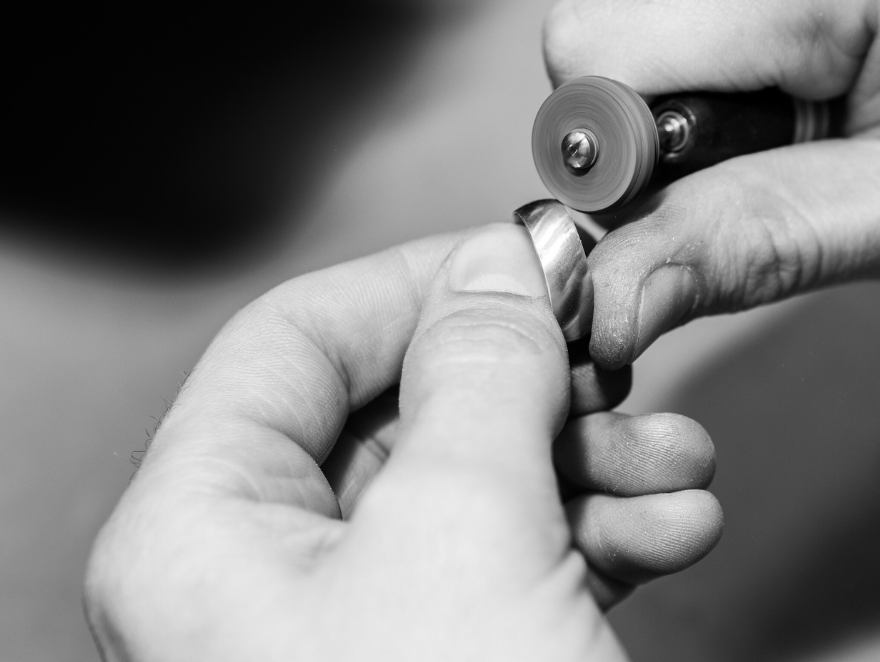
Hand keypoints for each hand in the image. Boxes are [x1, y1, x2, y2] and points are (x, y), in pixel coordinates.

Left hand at [85, 225, 722, 660]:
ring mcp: (366, 630)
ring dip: (594, 460)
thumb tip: (497, 266)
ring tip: (674, 464)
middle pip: (407, 412)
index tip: (527, 258)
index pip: (295, 340)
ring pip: (482, 483)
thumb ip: (483, 371)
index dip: (421, 281)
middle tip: (614, 367)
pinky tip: (671, 524)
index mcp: (205, 537)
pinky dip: (603, 528)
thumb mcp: (469, 529)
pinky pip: (522, 555)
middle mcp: (270, 582)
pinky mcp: (453, 660)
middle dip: (537, 388)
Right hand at [544, 0, 879, 365]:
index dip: (618, 162)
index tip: (690, 225)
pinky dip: (781, 62)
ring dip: (746, 102)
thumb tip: (607, 287)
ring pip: (683, 14)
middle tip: (820, 183)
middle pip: (632, 27)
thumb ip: (752, 241)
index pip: (599, 46)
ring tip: (876, 132)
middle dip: (691, 137)